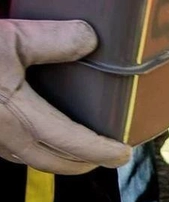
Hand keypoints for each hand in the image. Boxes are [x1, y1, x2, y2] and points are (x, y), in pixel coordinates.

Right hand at [0, 20, 130, 174]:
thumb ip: (52, 40)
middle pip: (52, 162)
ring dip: (55, 157)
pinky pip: (6, 149)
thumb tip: (91, 38)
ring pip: (26, 158)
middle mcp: (1, 136)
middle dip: (82, 162)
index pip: (71, 143)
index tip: (123, 152)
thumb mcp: (9, 38)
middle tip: (107, 157)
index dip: (101, 151)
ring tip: (76, 148)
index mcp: (18, 118)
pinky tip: (32, 134)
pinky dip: (29, 148)